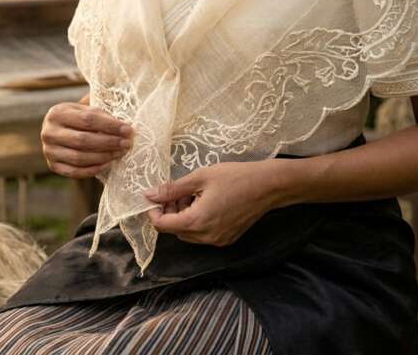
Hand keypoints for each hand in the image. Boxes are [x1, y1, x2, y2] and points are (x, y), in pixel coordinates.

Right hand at [41, 101, 132, 178]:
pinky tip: (108, 164)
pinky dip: (94, 169)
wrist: (61, 130)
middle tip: (127, 144)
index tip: (128, 130)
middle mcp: (49, 132)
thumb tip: (124, 127)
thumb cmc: (79, 118)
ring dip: (104, 156)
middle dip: (109, 142)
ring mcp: (49, 151)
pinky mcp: (53, 166)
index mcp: (57, 113)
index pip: (88, 120)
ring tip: (120, 153)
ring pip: (79, 157)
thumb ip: (102, 115)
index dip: (110, 126)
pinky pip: (75, 172)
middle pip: (83, 140)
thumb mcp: (87, 110)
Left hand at [144, 159, 292, 245]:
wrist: (269, 186)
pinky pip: (202, 234)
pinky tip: (206, 203)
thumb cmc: (235, 177)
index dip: (154, 211)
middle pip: (174, 230)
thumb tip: (148, 195)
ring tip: (194, 195)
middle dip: (170, 212)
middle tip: (179, 192)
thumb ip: (172, 189)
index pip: (162, 225)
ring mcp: (218, 240)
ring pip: (188, 233)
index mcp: (196, 222)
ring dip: (184, 216)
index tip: (157, 196)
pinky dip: (197, 221)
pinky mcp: (227, 239)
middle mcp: (206, 237)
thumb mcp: (199, 178)